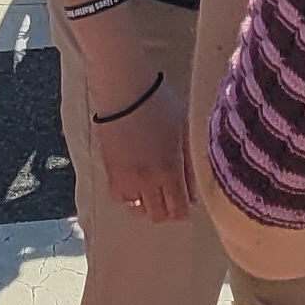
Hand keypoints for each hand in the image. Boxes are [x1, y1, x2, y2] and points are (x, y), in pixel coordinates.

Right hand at [89, 67, 191, 223]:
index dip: (185, 209)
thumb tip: (194, 192)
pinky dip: (129, 196)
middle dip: (169, 210)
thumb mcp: (184, 130)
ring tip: (153, 188)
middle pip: (159, 215)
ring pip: (138, 210)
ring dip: (149, 204)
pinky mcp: (110, 171)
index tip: (188, 200)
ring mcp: (126, 178)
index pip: (179, 210)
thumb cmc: (160, 103)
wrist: (124, 89)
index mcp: (170, 171)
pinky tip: (135, 181)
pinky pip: (120, 197)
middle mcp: (147, 182)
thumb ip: (190, 164)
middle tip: (172, 195)